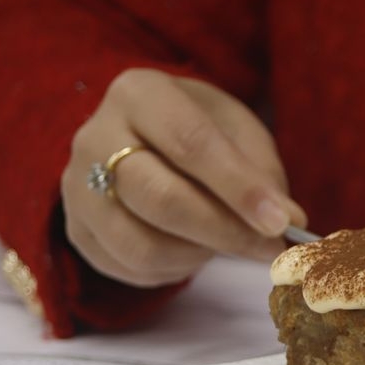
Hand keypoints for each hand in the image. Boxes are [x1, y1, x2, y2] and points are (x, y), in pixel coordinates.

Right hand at [61, 69, 306, 286]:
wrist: (137, 142)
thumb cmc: (195, 133)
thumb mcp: (235, 131)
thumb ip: (261, 172)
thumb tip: (288, 222)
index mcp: (139, 94)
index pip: (190, 143)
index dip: (239, 188)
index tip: (281, 222)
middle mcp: (95, 137)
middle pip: (161, 199)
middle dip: (226, 232)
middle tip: (271, 250)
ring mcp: (77, 188)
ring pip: (142, 245)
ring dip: (199, 255)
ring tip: (225, 242)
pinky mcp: (76, 231)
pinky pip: (130, 269)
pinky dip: (175, 270)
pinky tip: (192, 250)